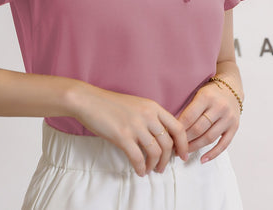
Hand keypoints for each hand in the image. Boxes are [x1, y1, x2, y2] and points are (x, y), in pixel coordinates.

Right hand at [69, 83, 188, 176]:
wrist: (89, 100)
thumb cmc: (110, 104)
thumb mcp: (136, 105)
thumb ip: (150, 117)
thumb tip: (162, 137)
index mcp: (153, 106)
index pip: (177, 127)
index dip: (183, 144)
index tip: (182, 156)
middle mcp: (147, 115)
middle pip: (168, 143)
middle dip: (167, 160)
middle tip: (162, 167)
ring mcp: (135, 125)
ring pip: (155, 152)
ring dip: (154, 165)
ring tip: (150, 170)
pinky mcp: (122, 136)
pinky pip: (138, 158)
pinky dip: (141, 168)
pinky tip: (139, 171)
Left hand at [177, 80, 240, 163]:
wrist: (231, 88)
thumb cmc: (210, 92)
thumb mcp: (198, 94)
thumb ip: (188, 109)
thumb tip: (172, 127)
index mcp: (206, 97)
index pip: (189, 117)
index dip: (178, 129)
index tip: (170, 137)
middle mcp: (219, 107)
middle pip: (198, 129)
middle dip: (185, 140)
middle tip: (175, 147)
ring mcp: (228, 118)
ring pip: (209, 138)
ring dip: (195, 147)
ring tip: (185, 152)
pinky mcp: (235, 127)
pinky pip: (223, 144)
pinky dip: (213, 154)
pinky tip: (203, 159)